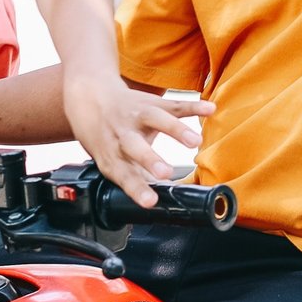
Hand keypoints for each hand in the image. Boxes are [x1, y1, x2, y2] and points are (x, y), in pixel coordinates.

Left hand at [63, 73, 213, 207]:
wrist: (90, 98)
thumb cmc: (106, 139)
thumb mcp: (112, 162)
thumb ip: (135, 180)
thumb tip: (159, 203)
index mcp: (112, 155)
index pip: (123, 176)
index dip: (136, 190)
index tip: (151, 202)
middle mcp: (122, 134)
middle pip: (136, 147)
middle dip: (150, 159)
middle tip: (165, 173)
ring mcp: (137, 115)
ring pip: (157, 120)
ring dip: (176, 130)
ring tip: (195, 142)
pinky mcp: (152, 102)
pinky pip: (174, 104)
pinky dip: (193, 106)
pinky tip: (210, 109)